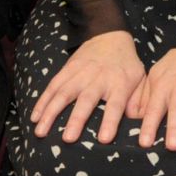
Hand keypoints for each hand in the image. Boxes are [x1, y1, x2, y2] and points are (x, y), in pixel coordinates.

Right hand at [30, 31, 146, 145]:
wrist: (110, 36)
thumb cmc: (127, 65)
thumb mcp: (141, 80)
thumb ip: (139, 102)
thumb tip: (139, 124)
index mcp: (119, 83)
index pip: (115, 105)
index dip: (110, 121)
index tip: (103, 139)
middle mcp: (98, 78)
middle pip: (86, 100)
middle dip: (76, 120)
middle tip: (68, 139)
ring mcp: (80, 73)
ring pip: (64, 93)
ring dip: (51, 113)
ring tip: (41, 132)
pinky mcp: (67, 69)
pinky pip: (53, 86)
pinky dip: (43, 101)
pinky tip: (35, 116)